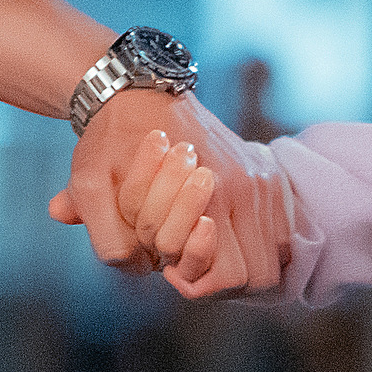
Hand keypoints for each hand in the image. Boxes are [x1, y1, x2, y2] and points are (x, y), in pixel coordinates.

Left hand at [48, 91, 288, 295]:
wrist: (136, 90)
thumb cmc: (112, 142)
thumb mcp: (88, 183)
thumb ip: (105, 234)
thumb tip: (134, 265)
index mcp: (212, 190)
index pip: (229, 275)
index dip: (196, 281)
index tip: (169, 266)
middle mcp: (246, 186)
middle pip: (259, 275)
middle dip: (224, 281)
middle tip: (189, 264)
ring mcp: (263, 179)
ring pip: (277, 256)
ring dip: (245, 264)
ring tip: (207, 252)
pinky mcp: (269, 171)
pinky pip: (283, 230)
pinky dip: (260, 243)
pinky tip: (226, 236)